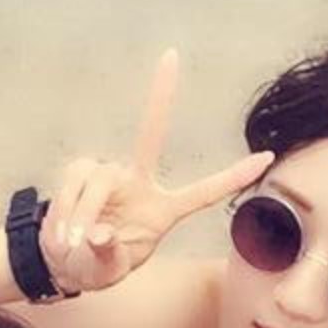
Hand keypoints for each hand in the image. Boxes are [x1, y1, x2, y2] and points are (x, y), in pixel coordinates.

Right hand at [40, 49, 272, 293]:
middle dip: (160, 95)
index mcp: (162, 211)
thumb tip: (100, 233)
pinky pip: (73, 185)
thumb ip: (108, 255)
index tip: (266, 158)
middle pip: (149, 135)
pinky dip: (65, 212)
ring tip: (70, 246)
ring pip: (97, 183)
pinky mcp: (81, 171)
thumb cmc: (94, 266)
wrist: (60, 262)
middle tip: (170, 55)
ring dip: (80, 217)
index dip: (233, 177)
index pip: (203, 193)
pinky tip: (61, 235)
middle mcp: (139, 183)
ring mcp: (109, 174)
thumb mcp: (108, 272)